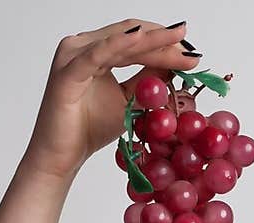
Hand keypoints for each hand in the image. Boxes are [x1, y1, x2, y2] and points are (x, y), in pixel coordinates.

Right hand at [19, 17, 201, 181]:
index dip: (164, 43)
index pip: (135, 40)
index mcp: (97, 50)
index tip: (193, 53)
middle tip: (192, 48)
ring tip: (178, 40)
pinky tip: (140, 38)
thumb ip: (146, 82)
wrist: (61, 156)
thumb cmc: (89, 129)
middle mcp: (83, 45)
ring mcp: (74, 55)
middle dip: (164, 40)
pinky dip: (120, 45)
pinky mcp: (68, 71)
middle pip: (130, 35)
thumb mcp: (128, 103)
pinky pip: (98, 55)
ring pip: (119, 41)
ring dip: (151, 40)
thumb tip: (173, 68)